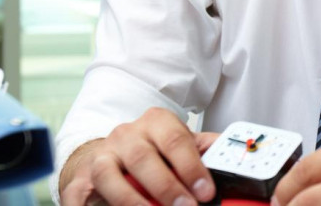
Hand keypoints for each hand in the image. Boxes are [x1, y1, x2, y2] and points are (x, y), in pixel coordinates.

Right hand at [58, 107, 219, 205]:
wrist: (115, 153)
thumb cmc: (156, 151)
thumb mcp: (182, 145)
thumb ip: (206, 152)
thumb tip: (238, 163)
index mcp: (157, 122)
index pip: (176, 140)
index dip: (191, 168)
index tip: (205, 192)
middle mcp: (127, 134)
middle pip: (143, 158)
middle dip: (166, 187)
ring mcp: (102, 155)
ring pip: (110, 175)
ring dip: (133, 200)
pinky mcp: (82, 178)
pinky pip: (86, 194)